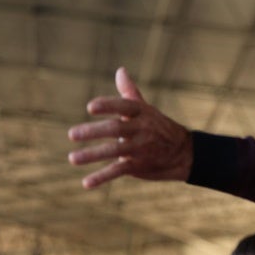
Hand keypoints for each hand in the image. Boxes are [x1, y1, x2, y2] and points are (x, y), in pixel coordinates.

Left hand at [67, 67, 192, 188]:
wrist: (183, 152)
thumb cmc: (158, 127)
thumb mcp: (146, 109)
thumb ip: (129, 92)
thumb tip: (120, 71)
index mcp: (142, 113)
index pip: (124, 106)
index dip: (108, 106)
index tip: (90, 107)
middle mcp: (142, 129)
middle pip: (117, 128)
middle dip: (94, 131)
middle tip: (71, 134)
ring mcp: (141, 148)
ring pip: (115, 150)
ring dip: (93, 155)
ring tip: (72, 158)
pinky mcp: (139, 166)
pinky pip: (119, 171)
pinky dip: (102, 177)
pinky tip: (86, 183)